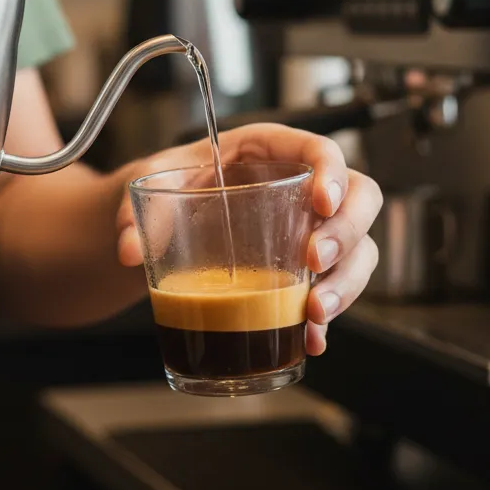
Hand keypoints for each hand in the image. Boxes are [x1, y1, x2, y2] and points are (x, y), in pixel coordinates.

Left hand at [117, 124, 382, 355]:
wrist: (163, 222)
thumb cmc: (169, 185)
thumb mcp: (152, 182)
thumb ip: (140, 207)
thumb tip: (130, 247)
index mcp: (270, 151)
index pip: (320, 149)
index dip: (332, 172)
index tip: (321, 203)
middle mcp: (301, 189)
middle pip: (360, 198)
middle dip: (347, 233)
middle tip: (315, 262)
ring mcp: (310, 232)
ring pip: (359, 250)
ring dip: (347, 283)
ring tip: (315, 313)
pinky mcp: (305, 272)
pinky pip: (336, 291)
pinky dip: (327, 320)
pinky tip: (311, 340)